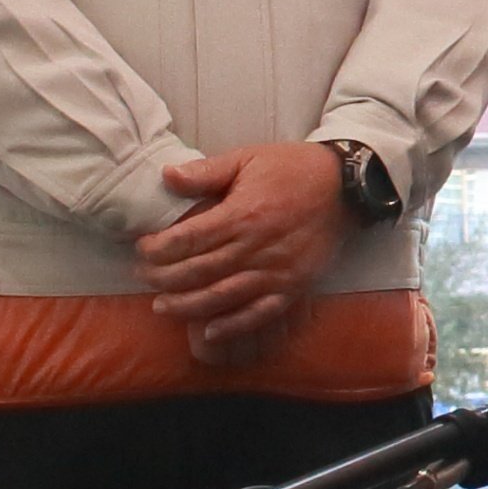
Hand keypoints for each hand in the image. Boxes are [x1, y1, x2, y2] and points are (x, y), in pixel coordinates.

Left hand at [140, 141, 353, 358]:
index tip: (142, 250)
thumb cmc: (292, 169)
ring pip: (222, 296)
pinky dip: (232, 325)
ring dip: (187, 305)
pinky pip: (259, 312)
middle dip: (163, 278)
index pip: (187, 240)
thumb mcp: (248, 158)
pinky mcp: (293, 287)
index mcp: (242, 214)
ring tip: (162, 306)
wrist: (345, 187)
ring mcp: (275, 272)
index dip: (158, 249)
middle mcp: (256, 248)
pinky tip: (208, 330)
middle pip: (198, 272)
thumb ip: (206, 172)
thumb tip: (166, 176)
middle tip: (144, 278)